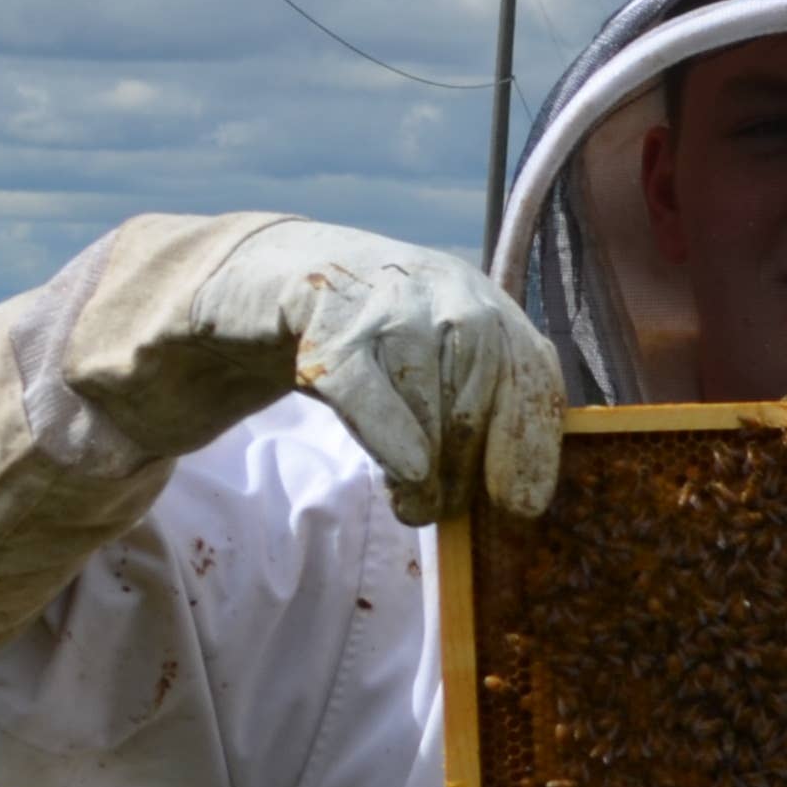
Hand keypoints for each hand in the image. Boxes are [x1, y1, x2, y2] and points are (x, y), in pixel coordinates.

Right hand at [63, 219, 568, 524]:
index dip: (531, 441)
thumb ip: (468, 406)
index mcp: (480, 299)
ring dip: (427, 462)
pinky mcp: (321, 310)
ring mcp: (382, 294)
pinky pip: (367, 383)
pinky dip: (391, 434)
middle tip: (442, 510)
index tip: (521, 506)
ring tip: (409, 501)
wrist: (255, 276)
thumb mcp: (424, 363)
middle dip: (469, 462)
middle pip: (482, 384)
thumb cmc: (355, 341)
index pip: (530, 368)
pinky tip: (401, 473)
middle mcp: (443, 285)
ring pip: (429, 389)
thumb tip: (515, 498)